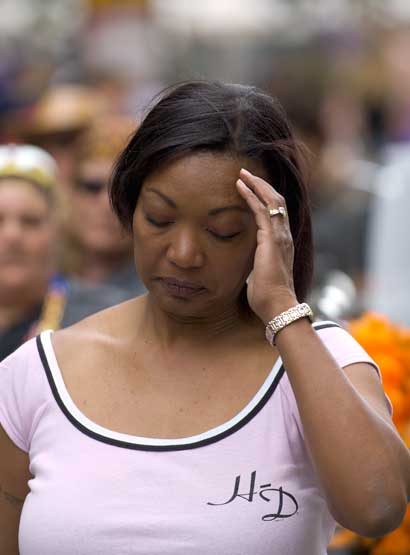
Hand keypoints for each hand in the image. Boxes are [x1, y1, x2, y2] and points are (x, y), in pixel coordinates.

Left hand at [236, 168, 296, 323]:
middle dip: (261, 185)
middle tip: (246, 173)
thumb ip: (257, 264)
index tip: (251, 188)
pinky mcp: (271, 238)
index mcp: (282, 243)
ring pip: (271, 200)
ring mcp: (280, 235)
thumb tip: (249, 265)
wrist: (277, 306)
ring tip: (242, 174)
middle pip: (277, 200)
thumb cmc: (268, 296)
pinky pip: (261, 209)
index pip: (277, 213)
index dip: (265, 198)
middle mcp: (285, 235)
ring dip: (256, 184)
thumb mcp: (261, 274)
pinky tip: (240, 186)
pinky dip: (251, 195)